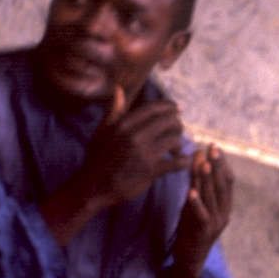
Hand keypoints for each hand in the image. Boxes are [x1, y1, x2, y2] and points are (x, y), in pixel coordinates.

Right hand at [82, 85, 188, 207]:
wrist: (94, 188)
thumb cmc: (97, 159)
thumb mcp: (101, 132)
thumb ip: (113, 111)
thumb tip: (118, 89)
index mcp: (123, 124)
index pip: (153, 108)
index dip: (169, 106)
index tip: (177, 109)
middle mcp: (134, 136)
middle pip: (168, 121)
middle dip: (177, 125)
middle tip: (177, 132)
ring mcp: (143, 153)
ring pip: (174, 139)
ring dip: (180, 144)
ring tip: (176, 150)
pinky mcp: (151, 171)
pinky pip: (177, 162)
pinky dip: (184, 161)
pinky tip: (183, 161)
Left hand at [171, 143, 233, 272]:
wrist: (189, 260)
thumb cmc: (191, 231)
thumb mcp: (195, 206)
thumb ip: (198, 187)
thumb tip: (197, 162)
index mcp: (225, 207)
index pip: (228, 181)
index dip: (222, 164)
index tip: (215, 147)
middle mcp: (224, 214)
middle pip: (222, 186)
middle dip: (217, 165)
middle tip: (212, 148)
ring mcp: (215, 223)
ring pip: (212, 197)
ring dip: (207, 178)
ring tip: (203, 162)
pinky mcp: (203, 231)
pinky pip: (200, 214)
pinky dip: (196, 202)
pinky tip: (191, 191)